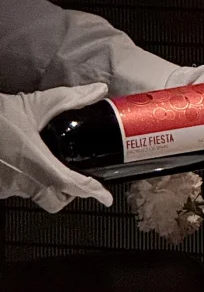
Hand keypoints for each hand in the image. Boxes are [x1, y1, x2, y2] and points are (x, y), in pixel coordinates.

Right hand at [0, 84, 111, 211]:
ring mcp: (7, 187)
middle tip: (76, 177)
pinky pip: (17, 189)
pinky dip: (26, 180)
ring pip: (35, 194)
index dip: (93, 192)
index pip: (72, 185)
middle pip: (55, 199)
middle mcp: (22, 181)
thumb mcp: (38, 104)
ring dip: (45, 183)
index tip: (105, 197)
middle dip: (69, 193)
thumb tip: (97, 91)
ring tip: (48, 161)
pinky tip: (25, 162)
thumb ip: (72, 99)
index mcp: (37, 162)